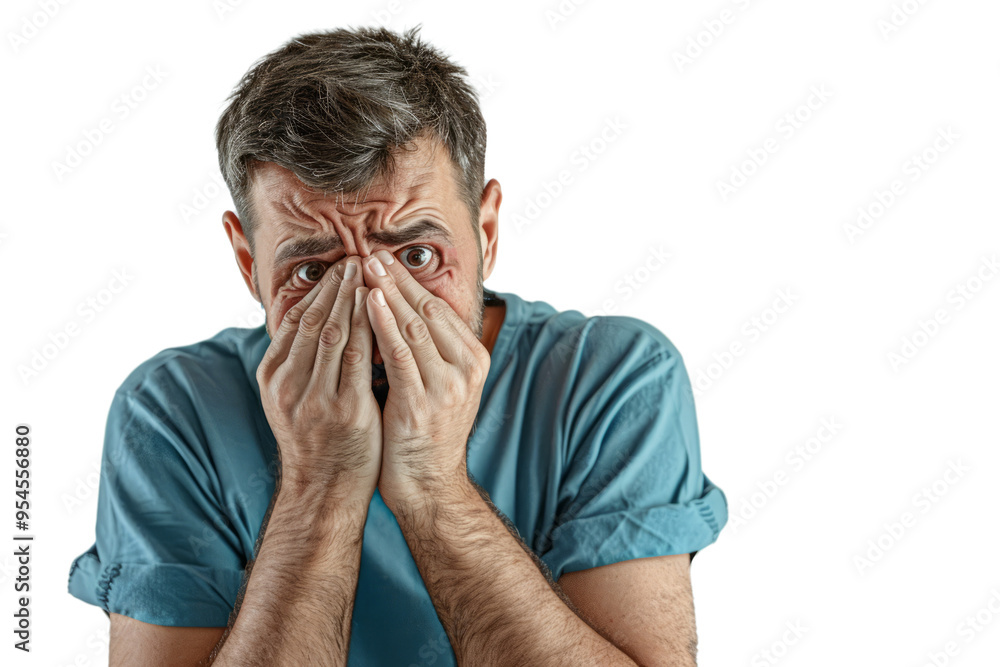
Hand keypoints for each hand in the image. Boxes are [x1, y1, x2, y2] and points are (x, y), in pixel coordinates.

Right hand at [256, 256, 380, 503]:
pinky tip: (381, 308)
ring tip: (369, 273)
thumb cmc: (318, 442)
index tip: (337, 268)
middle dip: (337, 286)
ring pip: (334, 332)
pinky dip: (369, 328)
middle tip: (356, 258)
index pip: (296, 320)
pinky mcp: (345, 411)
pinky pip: (359, 358)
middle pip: (314, 320)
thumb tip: (315, 319)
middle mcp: (288, 385)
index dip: (318, 291)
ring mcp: (315, 398)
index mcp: (273, 377)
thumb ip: (302, 362)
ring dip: (353, 298)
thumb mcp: (295, 400)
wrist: (325, 492)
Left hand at [360, 249, 489, 508]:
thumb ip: (427, 349)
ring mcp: (447, 386)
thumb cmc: (424, 432)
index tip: (383, 257)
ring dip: (387, 292)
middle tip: (369, 251)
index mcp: (473, 359)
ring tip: (364, 266)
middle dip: (396, 279)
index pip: (438, 308)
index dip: (409, 281)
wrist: (428, 485)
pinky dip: (384, 324)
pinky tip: (369, 301)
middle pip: (427, 311)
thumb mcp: (437, 384)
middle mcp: (466, 369)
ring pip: (413, 327)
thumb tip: (402, 307)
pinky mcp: (423, 403)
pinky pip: (400, 354)